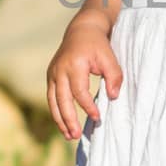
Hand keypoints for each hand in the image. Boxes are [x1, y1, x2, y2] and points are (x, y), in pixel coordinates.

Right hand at [47, 23, 122, 139]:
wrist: (82, 30)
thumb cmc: (98, 46)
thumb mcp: (110, 57)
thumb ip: (114, 77)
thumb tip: (113, 97)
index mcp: (74, 64)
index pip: (79, 91)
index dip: (87, 106)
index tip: (97, 117)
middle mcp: (59, 69)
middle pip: (62, 99)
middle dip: (68, 119)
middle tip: (76, 135)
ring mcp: (52, 73)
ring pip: (53, 101)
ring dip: (60, 120)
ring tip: (69, 136)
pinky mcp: (50, 76)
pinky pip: (51, 98)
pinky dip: (57, 112)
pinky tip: (64, 125)